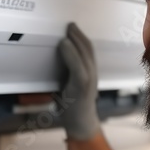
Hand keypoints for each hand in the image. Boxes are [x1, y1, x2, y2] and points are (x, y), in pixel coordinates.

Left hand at [56, 23, 100, 140]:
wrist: (81, 124)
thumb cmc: (73, 107)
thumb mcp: (71, 86)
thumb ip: (68, 74)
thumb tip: (56, 61)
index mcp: (90, 73)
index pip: (89, 51)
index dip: (82, 37)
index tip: (72, 28)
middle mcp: (93, 74)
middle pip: (88, 49)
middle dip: (79, 35)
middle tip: (69, 25)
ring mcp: (89, 80)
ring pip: (85, 55)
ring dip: (75, 40)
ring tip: (67, 32)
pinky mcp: (82, 86)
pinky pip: (77, 66)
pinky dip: (71, 53)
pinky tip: (64, 45)